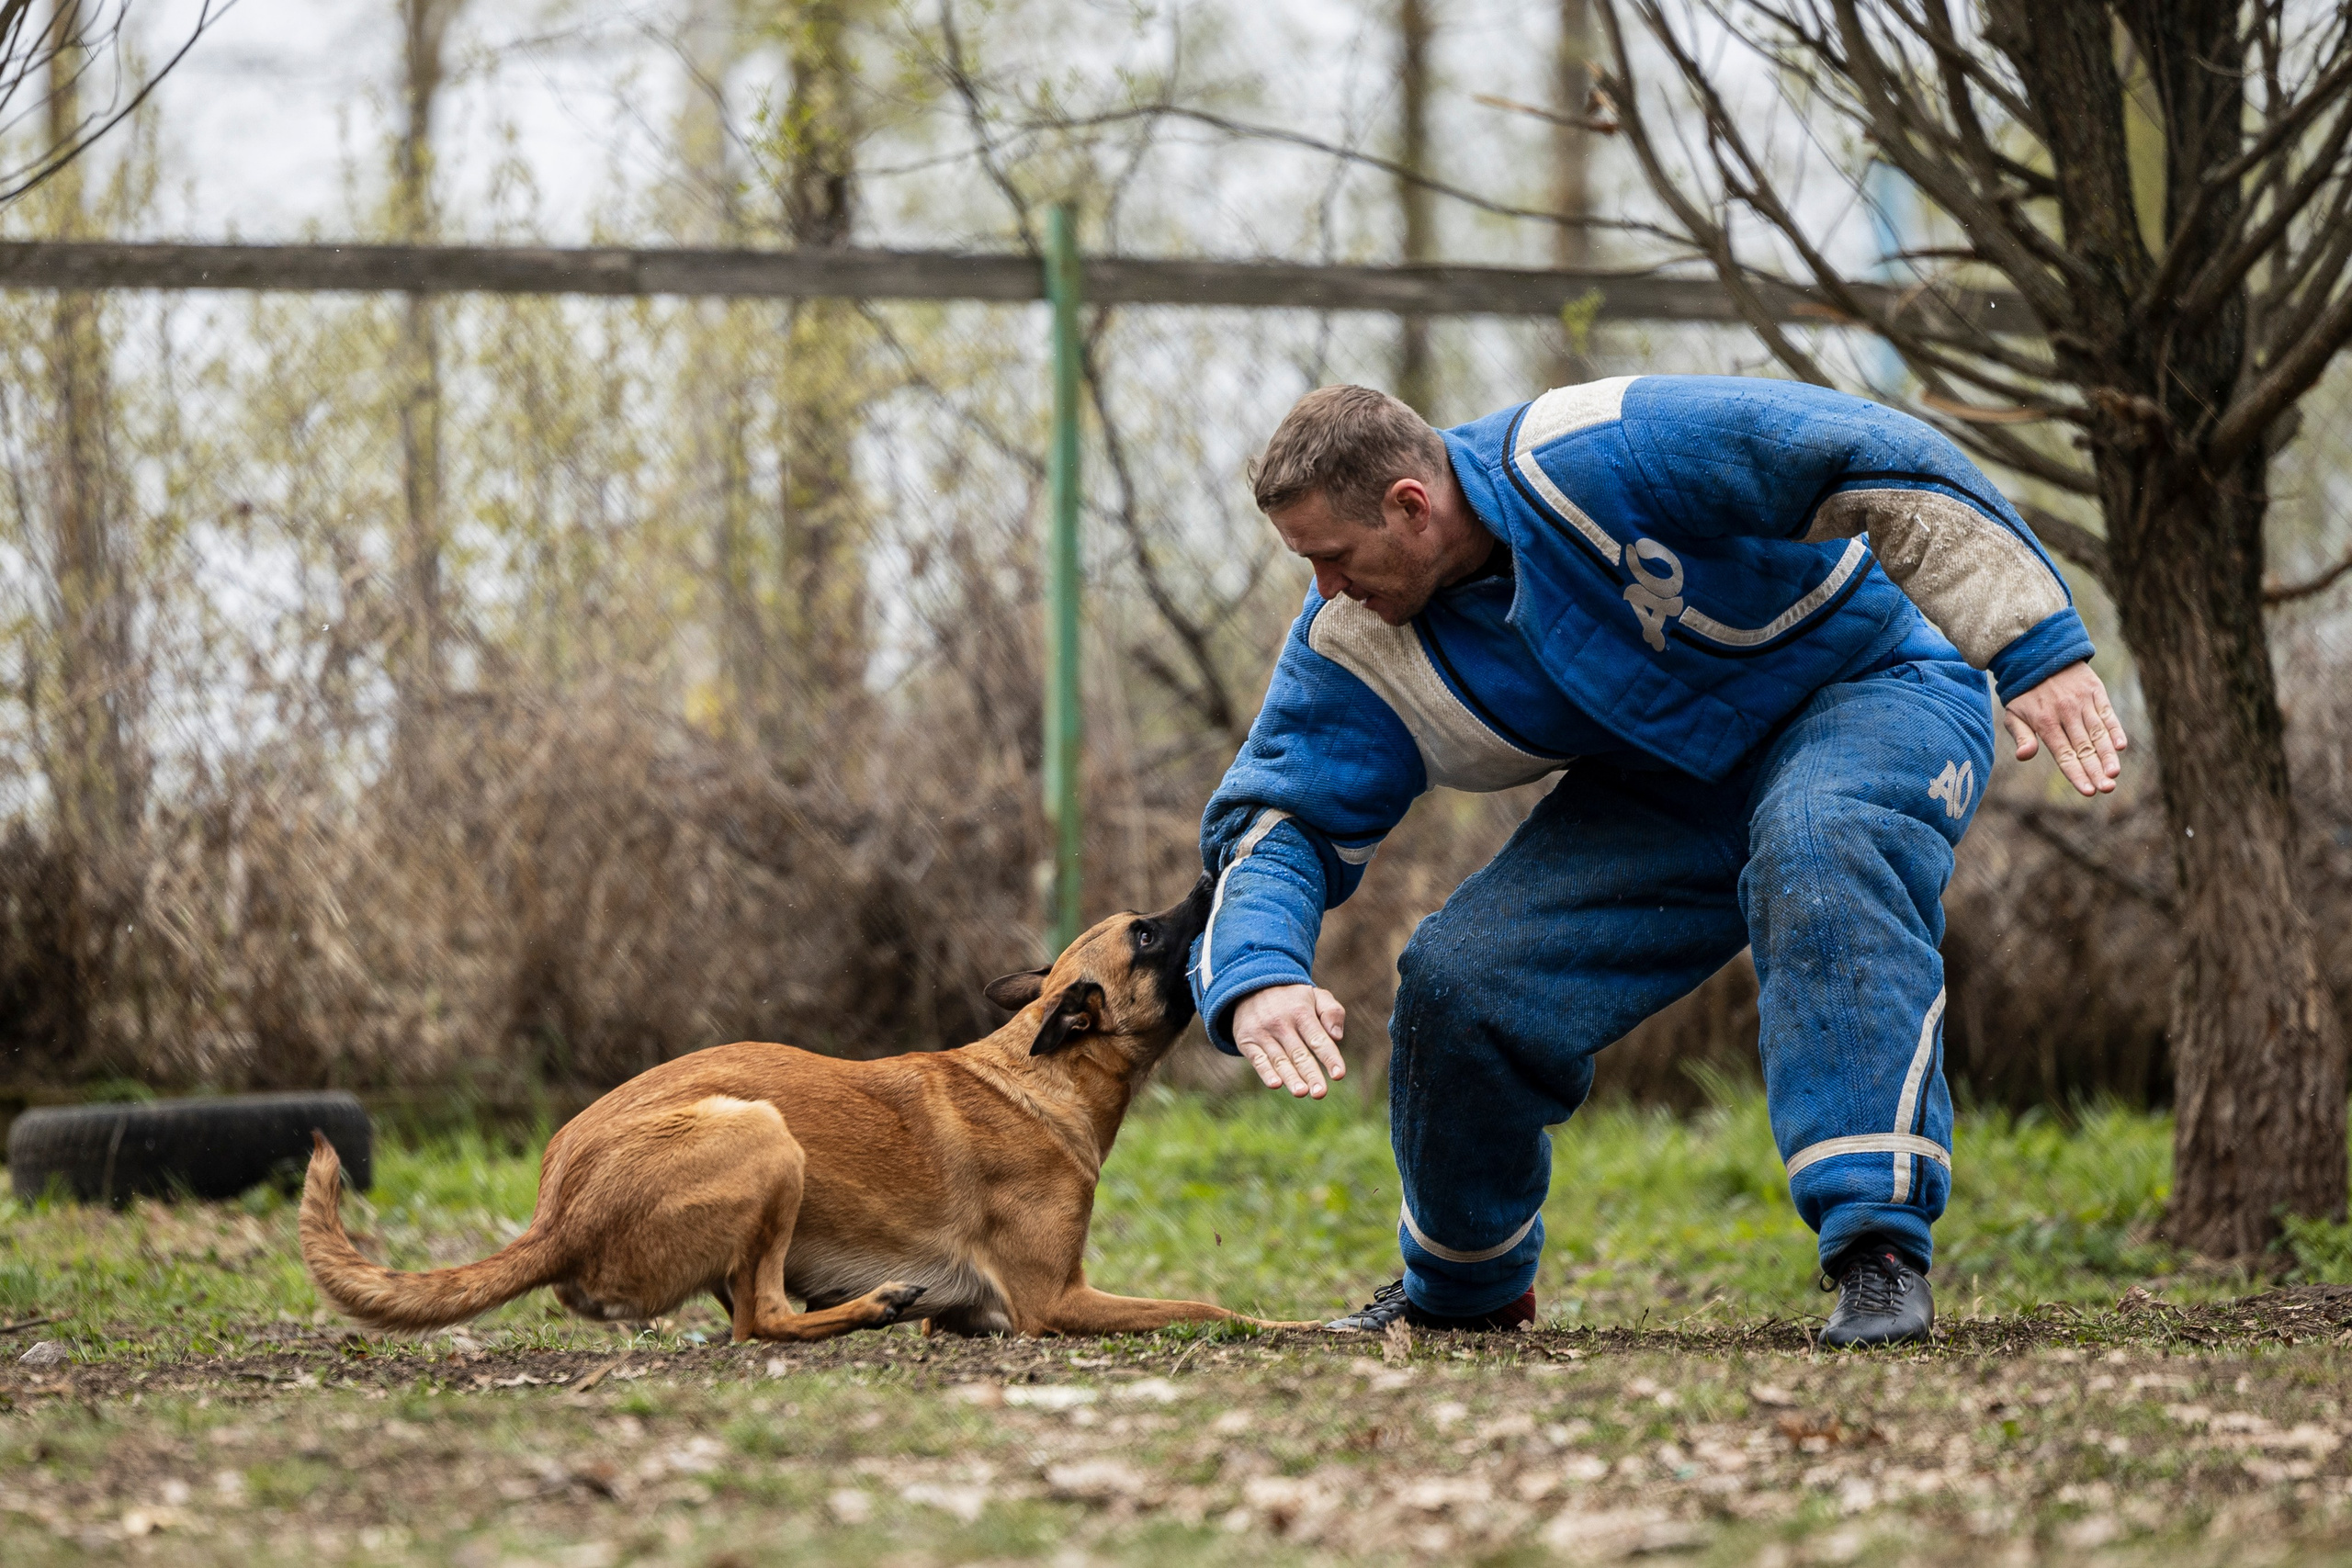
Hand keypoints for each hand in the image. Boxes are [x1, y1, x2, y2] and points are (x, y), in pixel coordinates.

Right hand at [1231, 983, 1347, 1098]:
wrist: (1251, 986)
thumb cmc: (1292, 998)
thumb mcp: (1315, 995)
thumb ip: (1332, 1012)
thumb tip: (1337, 1037)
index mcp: (1302, 1012)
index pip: (1318, 1039)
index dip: (1329, 1057)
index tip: (1339, 1075)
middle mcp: (1281, 1023)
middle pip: (1299, 1053)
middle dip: (1310, 1074)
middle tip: (1320, 1093)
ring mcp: (1262, 1032)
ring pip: (1279, 1059)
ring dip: (1290, 1077)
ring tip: (1302, 1092)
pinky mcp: (1246, 1040)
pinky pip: (1257, 1059)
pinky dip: (1265, 1072)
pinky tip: (1275, 1084)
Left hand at [2002, 661, 2127, 795]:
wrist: (2038, 653)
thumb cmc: (2024, 692)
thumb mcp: (2014, 713)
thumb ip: (2021, 736)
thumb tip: (2024, 756)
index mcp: (2044, 722)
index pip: (2063, 754)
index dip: (2076, 773)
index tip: (2088, 791)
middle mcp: (2065, 713)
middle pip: (2083, 747)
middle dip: (2096, 770)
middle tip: (2107, 788)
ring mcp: (2082, 702)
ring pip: (2098, 733)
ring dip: (2108, 755)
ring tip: (2115, 773)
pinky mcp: (2095, 691)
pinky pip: (2107, 713)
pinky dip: (2115, 729)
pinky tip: (2121, 746)